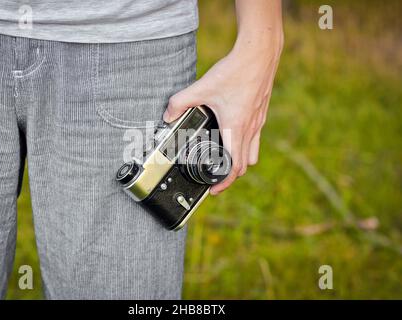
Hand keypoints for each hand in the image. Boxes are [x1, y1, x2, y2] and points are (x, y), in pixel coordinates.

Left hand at [163, 22, 282, 194]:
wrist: (259, 54)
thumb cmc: (235, 71)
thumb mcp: (202, 87)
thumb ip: (180, 102)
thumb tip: (167, 115)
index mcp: (235, 128)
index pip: (234, 166)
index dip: (225, 183)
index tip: (214, 189)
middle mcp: (249, 129)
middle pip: (244, 164)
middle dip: (230, 176)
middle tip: (216, 178)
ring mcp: (257, 122)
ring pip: (252, 154)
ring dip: (240, 162)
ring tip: (225, 161)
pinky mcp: (260, 114)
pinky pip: (255, 138)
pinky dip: (246, 145)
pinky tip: (234, 136)